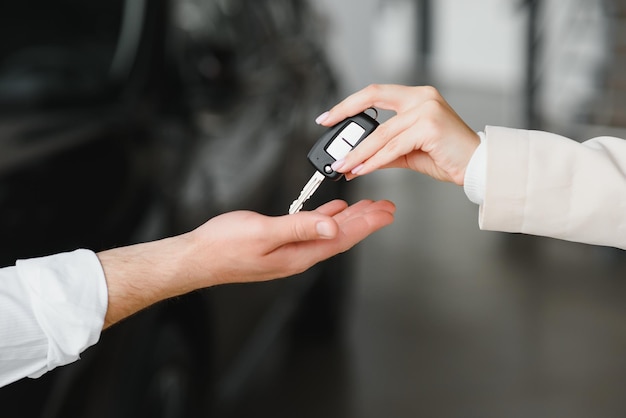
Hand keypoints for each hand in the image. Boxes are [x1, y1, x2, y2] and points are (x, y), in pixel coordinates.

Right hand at [98, 199, 394, 326]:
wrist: (198, 257)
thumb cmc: (224, 247)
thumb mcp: (263, 232)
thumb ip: (299, 227)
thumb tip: (332, 225)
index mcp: (299, 254)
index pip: (342, 238)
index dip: (366, 225)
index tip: (386, 213)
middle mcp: (298, 255)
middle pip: (340, 236)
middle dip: (365, 221)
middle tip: (386, 208)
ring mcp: (288, 251)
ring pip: (328, 232)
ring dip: (349, 219)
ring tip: (367, 208)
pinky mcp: (278, 244)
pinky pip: (311, 229)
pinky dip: (325, 217)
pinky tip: (331, 210)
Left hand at [317, 84, 479, 185]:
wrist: (478, 166)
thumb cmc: (447, 156)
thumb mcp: (409, 151)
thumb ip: (383, 151)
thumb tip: (355, 159)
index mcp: (416, 97)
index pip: (375, 92)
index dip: (348, 103)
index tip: (328, 116)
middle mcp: (422, 97)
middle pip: (373, 104)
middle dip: (344, 119)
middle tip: (330, 140)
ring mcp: (427, 109)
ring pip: (381, 133)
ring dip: (358, 153)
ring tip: (343, 166)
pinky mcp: (430, 127)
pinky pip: (393, 147)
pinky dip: (374, 161)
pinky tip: (362, 170)